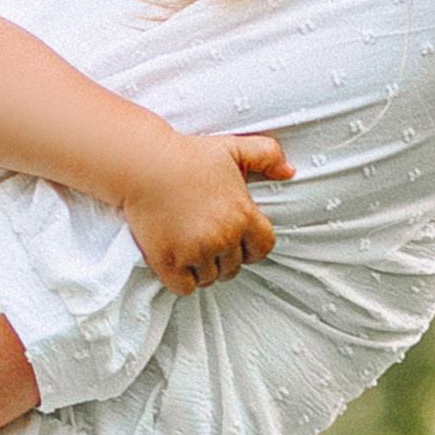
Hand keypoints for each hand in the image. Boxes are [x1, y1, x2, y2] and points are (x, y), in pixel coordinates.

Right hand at [122, 133, 292, 294]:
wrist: (145, 164)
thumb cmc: (188, 155)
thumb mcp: (234, 147)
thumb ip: (266, 155)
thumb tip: (289, 171)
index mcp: (243, 215)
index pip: (263, 248)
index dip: (252, 248)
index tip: (238, 242)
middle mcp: (224, 238)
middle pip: (234, 267)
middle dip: (224, 259)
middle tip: (207, 243)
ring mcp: (196, 252)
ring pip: (209, 278)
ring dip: (201, 269)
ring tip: (190, 250)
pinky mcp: (169, 261)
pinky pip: (184, 287)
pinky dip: (181, 280)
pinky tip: (176, 264)